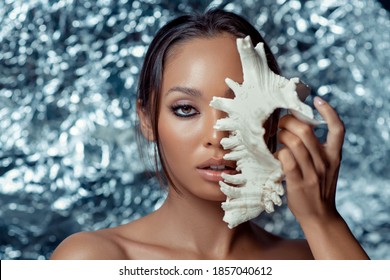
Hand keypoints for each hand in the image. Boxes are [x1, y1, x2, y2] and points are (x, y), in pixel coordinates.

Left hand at [275, 96, 343, 224]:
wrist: (319, 216)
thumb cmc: (318, 187)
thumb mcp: (325, 166)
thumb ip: (317, 149)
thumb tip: (299, 126)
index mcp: (334, 155)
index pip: (338, 129)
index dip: (329, 111)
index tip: (317, 100)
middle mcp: (325, 162)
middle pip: (306, 130)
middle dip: (289, 121)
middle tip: (282, 122)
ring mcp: (312, 172)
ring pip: (293, 142)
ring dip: (281, 135)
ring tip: (277, 136)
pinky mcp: (298, 182)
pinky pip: (285, 159)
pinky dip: (278, 152)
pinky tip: (276, 153)